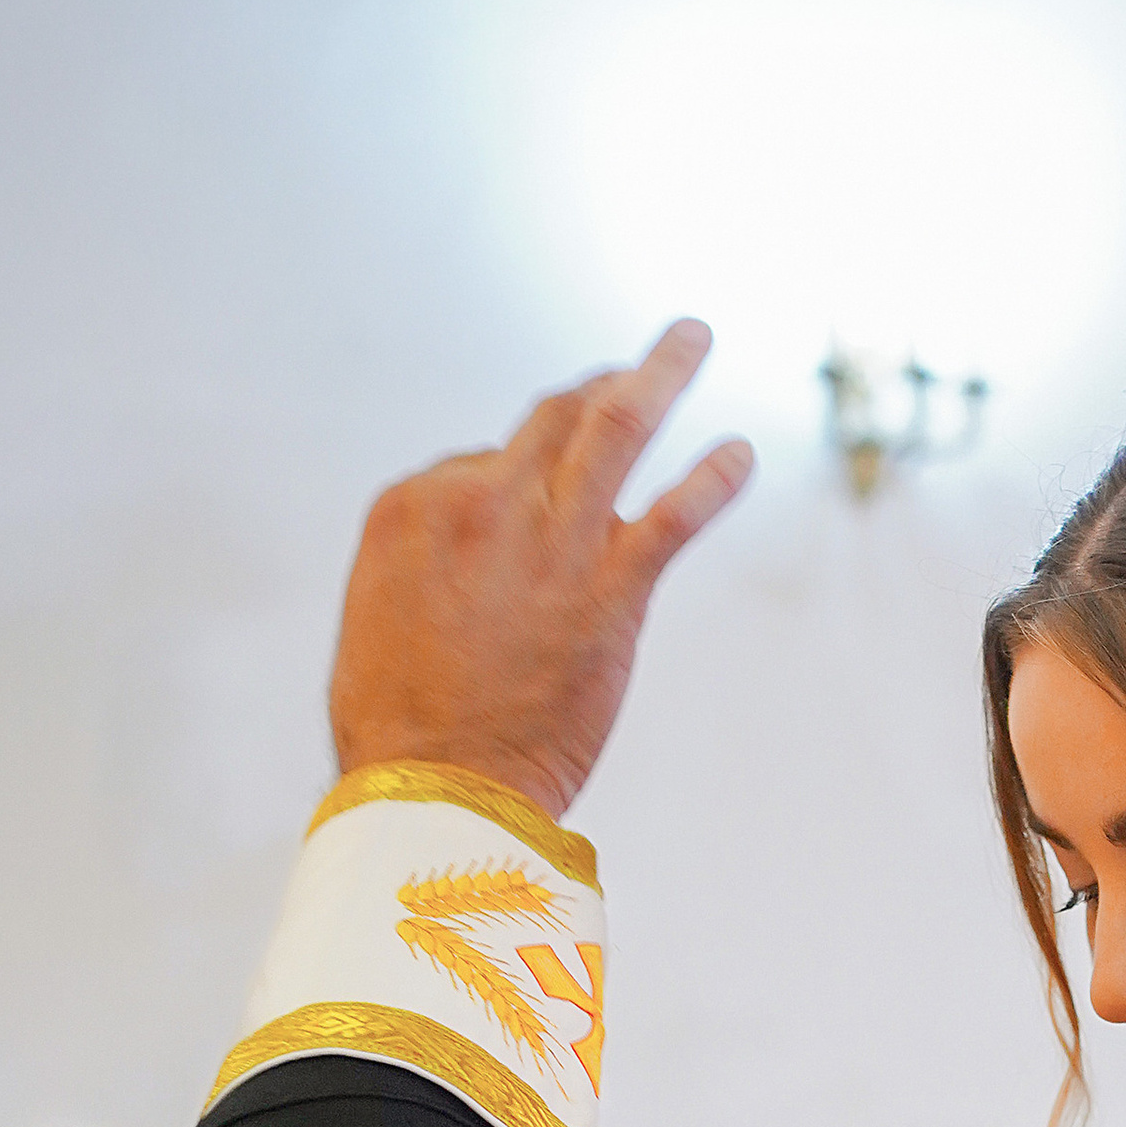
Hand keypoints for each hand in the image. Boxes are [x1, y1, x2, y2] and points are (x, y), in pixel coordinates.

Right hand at [328, 321, 752, 818]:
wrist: (436, 790)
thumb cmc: (400, 728)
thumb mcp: (384, 618)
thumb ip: (432, 569)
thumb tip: (473, 561)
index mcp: (413, 507)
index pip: (488, 463)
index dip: (524, 485)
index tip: (543, 514)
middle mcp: (481, 503)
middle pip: (553, 419)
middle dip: (603, 385)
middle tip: (644, 364)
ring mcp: (550, 541)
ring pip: (615, 426)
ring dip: (661, 372)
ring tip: (692, 336)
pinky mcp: (611, 591)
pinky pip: (675, 516)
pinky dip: (713, 478)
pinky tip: (741, 454)